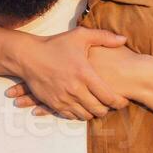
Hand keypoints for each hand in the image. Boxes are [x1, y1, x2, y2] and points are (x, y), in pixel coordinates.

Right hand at [4, 28, 130, 120]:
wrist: (28, 56)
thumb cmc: (56, 44)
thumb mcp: (80, 36)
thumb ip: (104, 37)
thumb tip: (124, 39)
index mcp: (85, 74)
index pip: (108, 97)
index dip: (119, 102)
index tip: (124, 100)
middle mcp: (75, 89)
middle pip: (99, 110)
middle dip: (108, 109)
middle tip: (111, 104)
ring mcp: (64, 98)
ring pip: (86, 115)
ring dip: (93, 112)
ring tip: (97, 105)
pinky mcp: (54, 104)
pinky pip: (71, 116)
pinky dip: (79, 113)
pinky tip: (82, 106)